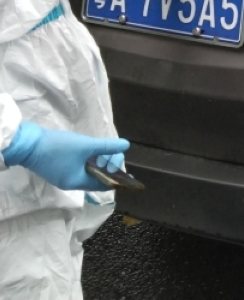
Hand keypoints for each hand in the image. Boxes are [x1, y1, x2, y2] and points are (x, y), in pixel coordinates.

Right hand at [1, 122, 129, 191]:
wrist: (28, 145)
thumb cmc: (58, 148)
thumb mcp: (86, 146)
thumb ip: (107, 147)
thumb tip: (126, 146)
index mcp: (77, 182)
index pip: (103, 185)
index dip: (117, 178)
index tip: (129, 172)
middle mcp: (71, 183)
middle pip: (97, 178)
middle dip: (109, 167)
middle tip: (114, 154)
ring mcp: (64, 176)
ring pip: (89, 172)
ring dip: (99, 163)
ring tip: (106, 152)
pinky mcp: (59, 168)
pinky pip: (80, 168)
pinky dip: (89, 162)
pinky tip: (94, 152)